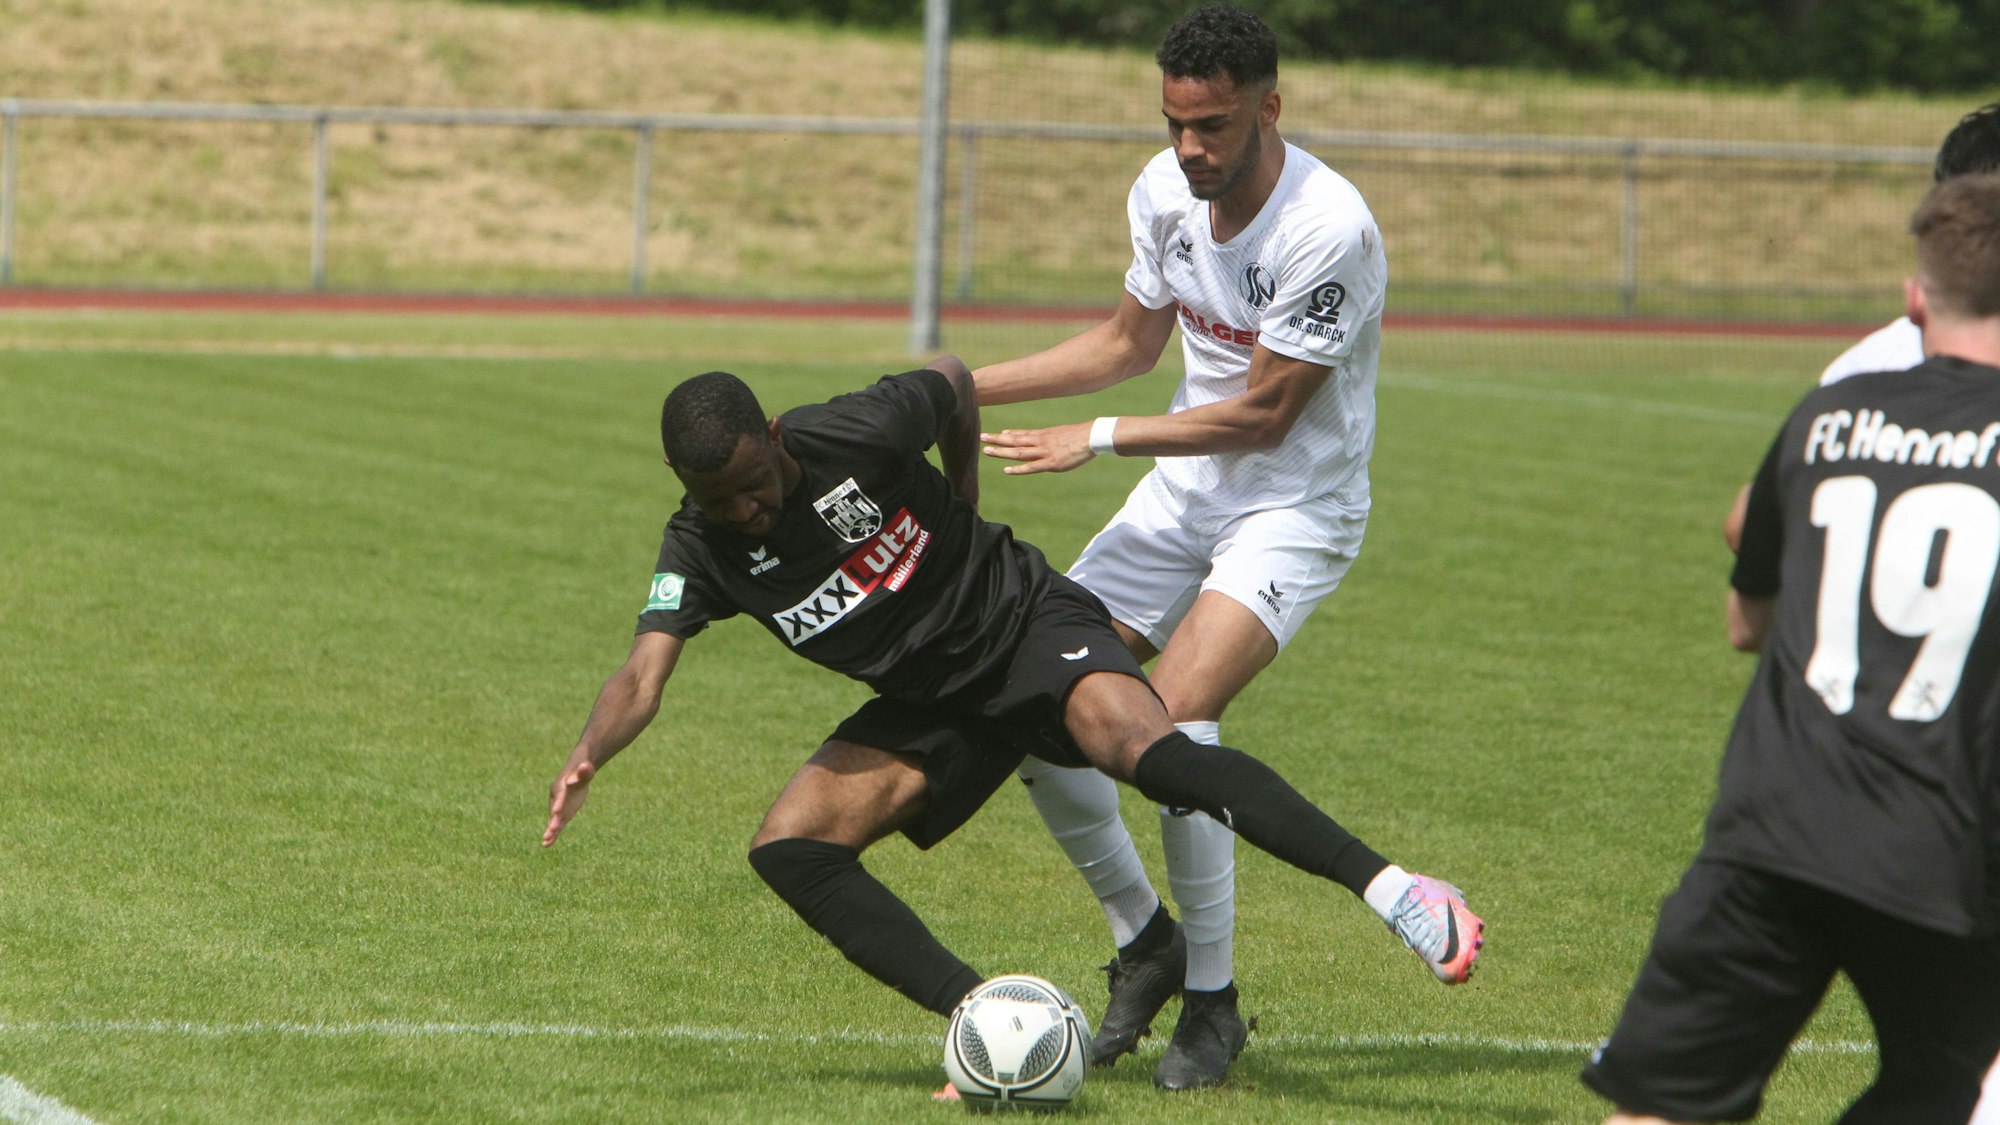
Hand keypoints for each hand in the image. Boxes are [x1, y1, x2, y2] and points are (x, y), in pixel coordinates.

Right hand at [543, 759, 596, 846]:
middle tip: (552, 830)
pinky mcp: (562, 814)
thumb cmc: (583, 770)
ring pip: (553, 820)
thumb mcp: (585, 770)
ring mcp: (558, 806)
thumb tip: (585, 766)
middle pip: (555, 810)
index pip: (560, 795)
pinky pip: (557, 824)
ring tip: (546, 841)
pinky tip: (547, 844)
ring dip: (550, 830)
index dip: (558, 803)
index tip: (556, 811)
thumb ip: (584, 771)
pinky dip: (553, 834)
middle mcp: (556, 798)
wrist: (578, 772)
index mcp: (561, 786)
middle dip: (553, 820)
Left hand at [980, 423, 1094, 474]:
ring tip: (986, 450)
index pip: (1020, 434)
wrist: (1092, 436)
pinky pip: (1032, 466)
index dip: (1006, 435)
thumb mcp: (1059, 433)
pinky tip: (1007, 470)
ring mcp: (1044, 452)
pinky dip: (1019, 469)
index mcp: (1043, 435)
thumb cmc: (1079, 436)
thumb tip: (1037, 436)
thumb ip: (1046, 436)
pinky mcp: (1051, 463)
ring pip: (1018, 452)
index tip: (992, 434)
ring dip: (1002, 452)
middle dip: (997, 440)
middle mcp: (1040, 442)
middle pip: (1014, 441)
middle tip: (981, 437)